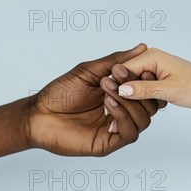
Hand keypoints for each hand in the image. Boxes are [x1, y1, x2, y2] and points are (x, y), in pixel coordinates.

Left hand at [27, 44, 159, 155]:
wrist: (38, 114)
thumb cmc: (60, 93)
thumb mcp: (90, 71)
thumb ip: (116, 61)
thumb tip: (141, 47)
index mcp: (120, 97)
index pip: (147, 92)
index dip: (149, 80)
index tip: (143, 67)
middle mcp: (121, 114)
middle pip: (151, 106)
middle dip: (138, 89)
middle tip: (118, 76)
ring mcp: (116, 129)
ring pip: (143, 120)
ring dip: (129, 101)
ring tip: (107, 89)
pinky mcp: (108, 143)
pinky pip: (129, 133)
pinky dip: (122, 116)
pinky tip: (108, 103)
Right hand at [114, 48, 190, 110]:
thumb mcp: (169, 90)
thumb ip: (143, 90)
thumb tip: (121, 90)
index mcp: (151, 56)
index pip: (123, 70)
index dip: (116, 87)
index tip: (110, 104)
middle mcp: (151, 61)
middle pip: (126, 78)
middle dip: (124, 95)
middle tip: (118, 113)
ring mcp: (154, 71)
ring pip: (133, 86)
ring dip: (133, 99)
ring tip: (132, 112)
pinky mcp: (158, 81)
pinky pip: (142, 91)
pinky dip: (142, 101)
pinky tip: (143, 110)